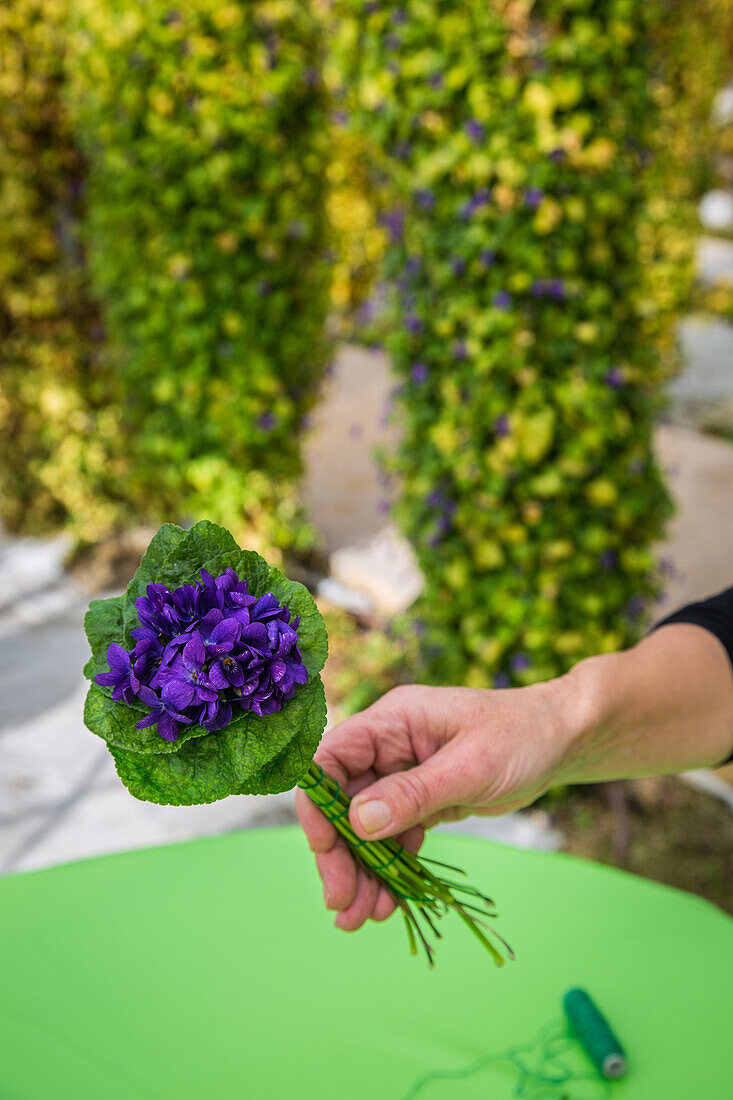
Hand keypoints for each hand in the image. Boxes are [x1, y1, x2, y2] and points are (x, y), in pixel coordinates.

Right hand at [295, 680, 572, 932]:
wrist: (561, 740)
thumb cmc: (520, 736)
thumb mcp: (470, 766)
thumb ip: (414, 793)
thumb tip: (359, 822)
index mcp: (392, 721)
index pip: (331, 759)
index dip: (319, 803)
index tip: (325, 849)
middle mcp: (389, 746)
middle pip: (341, 801)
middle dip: (339, 853)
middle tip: (343, 903)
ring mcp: (403, 774)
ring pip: (364, 826)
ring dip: (361, 871)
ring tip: (363, 918)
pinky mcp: (421, 800)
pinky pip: (392, 837)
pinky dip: (388, 869)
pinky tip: (390, 902)